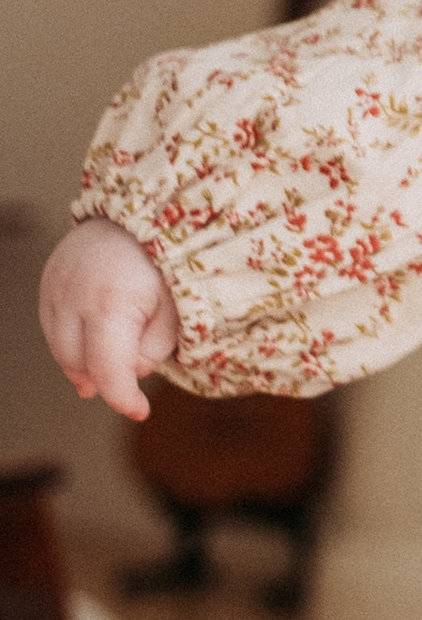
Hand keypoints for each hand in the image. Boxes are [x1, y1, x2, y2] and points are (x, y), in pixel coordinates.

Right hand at [40, 221, 177, 420]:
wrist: (140, 208)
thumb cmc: (166, 259)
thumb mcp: (175, 308)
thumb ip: (152, 350)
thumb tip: (127, 375)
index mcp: (112, 305)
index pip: (108, 371)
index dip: (124, 399)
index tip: (140, 411)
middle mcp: (74, 298)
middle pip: (79, 364)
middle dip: (104, 379)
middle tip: (127, 385)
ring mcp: (55, 288)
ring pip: (60, 349)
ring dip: (83, 364)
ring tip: (107, 365)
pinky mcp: (48, 281)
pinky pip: (51, 326)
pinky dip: (70, 340)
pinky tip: (91, 340)